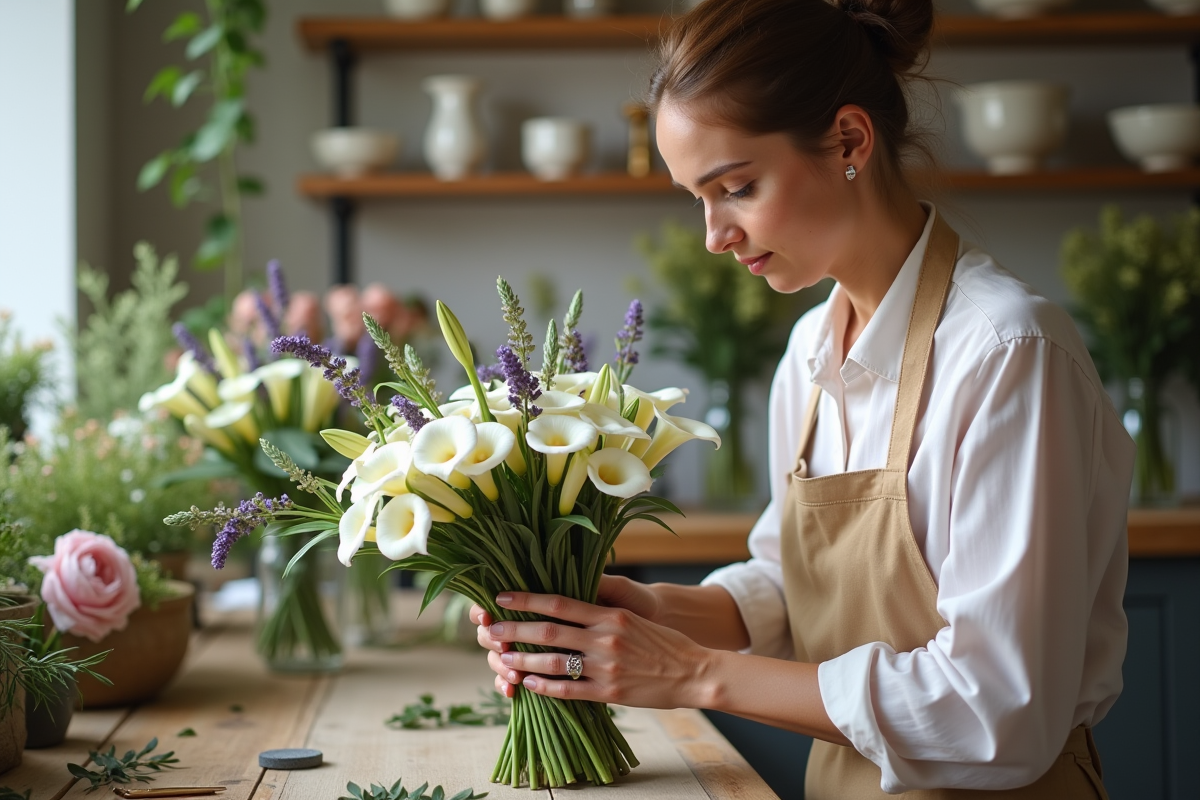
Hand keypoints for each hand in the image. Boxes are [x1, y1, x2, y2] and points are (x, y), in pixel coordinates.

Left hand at [481, 591, 711, 708]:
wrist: (693, 672)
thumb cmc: (662, 642)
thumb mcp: (632, 618)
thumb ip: (600, 613)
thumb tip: (564, 604)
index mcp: (610, 615)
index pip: (559, 603)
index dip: (527, 599)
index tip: (501, 597)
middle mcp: (605, 638)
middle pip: (548, 631)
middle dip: (514, 630)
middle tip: (491, 630)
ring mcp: (606, 667)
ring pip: (553, 663)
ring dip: (523, 661)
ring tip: (502, 660)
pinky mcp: (609, 693)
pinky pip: (569, 690)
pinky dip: (545, 687)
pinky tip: (529, 684)